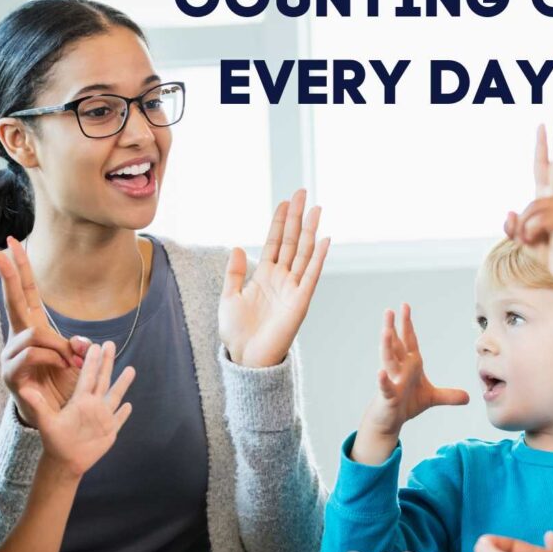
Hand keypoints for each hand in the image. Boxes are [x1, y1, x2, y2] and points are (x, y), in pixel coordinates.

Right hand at [0, 236, 91, 427]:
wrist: (58, 417)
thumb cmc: (65, 385)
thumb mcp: (78, 362)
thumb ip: (78, 347)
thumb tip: (81, 343)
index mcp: (34, 328)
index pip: (27, 293)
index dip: (21, 270)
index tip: (10, 244)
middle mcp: (19, 338)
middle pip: (14, 301)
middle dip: (9, 276)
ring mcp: (12, 355)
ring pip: (34, 334)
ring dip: (57, 347)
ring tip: (70, 363)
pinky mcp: (12, 373)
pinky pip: (33, 354)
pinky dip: (53, 359)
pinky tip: (62, 367)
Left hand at [20, 341, 134, 478]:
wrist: (65, 461)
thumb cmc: (55, 441)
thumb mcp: (46, 421)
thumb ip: (38, 404)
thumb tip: (24, 389)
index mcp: (80, 400)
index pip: (87, 376)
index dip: (91, 361)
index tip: (94, 345)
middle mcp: (93, 405)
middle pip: (103, 379)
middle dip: (107, 362)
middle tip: (110, 344)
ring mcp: (103, 417)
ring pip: (115, 396)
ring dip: (123, 383)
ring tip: (130, 368)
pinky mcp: (109, 431)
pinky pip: (119, 419)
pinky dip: (124, 413)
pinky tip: (130, 405)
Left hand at [218, 189, 329, 367]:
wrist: (246, 358)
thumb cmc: (237, 333)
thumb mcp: (228, 297)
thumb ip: (234, 273)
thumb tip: (237, 247)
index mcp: (264, 276)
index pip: (275, 242)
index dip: (279, 221)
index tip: (284, 201)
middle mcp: (281, 279)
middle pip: (291, 241)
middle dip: (297, 217)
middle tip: (302, 193)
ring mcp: (292, 288)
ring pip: (303, 253)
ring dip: (310, 230)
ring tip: (316, 209)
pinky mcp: (300, 301)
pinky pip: (311, 275)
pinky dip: (318, 257)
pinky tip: (324, 239)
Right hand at [353, 304, 468, 461]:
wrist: (391, 420)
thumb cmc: (406, 403)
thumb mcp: (432, 398)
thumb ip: (449, 395)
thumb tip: (468, 397)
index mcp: (410, 364)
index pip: (408, 341)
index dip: (407, 324)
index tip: (405, 306)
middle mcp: (399, 369)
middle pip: (395, 345)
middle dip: (392, 327)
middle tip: (389, 310)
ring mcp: (392, 380)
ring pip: (388, 361)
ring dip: (387, 346)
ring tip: (385, 331)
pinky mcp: (387, 396)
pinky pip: (385, 386)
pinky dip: (383, 380)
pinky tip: (380, 373)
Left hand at [504, 121, 552, 281]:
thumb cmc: (551, 253)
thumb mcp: (523, 238)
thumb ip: (512, 226)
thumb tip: (509, 212)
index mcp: (552, 198)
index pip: (547, 167)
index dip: (546, 147)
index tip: (548, 126)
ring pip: (530, 209)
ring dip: (523, 229)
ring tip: (532, 241)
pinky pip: (535, 223)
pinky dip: (528, 235)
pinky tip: (535, 242)